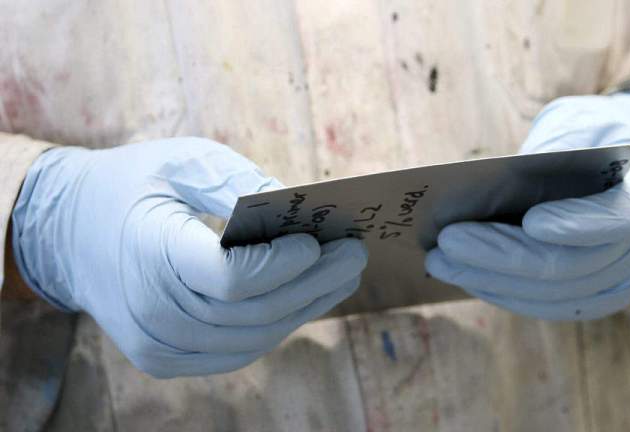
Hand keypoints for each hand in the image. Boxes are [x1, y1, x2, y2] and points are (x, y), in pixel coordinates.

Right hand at [12, 138, 367, 376]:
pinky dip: (277, 326)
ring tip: (343, 276)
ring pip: (252, 338)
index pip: (229, 279)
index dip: (282, 264)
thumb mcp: (180, 162)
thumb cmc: (130, 186)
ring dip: (304, 308)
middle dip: (313, 284)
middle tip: (355, 256)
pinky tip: (307, 299)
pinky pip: (236, 350)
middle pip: (253, 313)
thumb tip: (299, 207)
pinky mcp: (165, 358)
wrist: (66, 233)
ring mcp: (157, 344)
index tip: (320, 241)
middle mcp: (151, 311)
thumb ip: (238, 183)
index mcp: (148, 254)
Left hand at [426, 93, 629, 319]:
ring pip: (550, 294)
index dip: (574, 224)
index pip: (617, 218)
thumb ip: (550, 153)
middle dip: (500, 256)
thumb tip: (486, 191)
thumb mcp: (578, 125)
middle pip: (568, 266)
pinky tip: (464, 275)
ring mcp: (620, 282)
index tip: (530, 220)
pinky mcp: (594, 300)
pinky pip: (546, 306)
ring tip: (439, 261)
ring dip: (489, 279)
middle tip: (446, 242)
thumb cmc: (595, 140)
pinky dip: (501, 292)